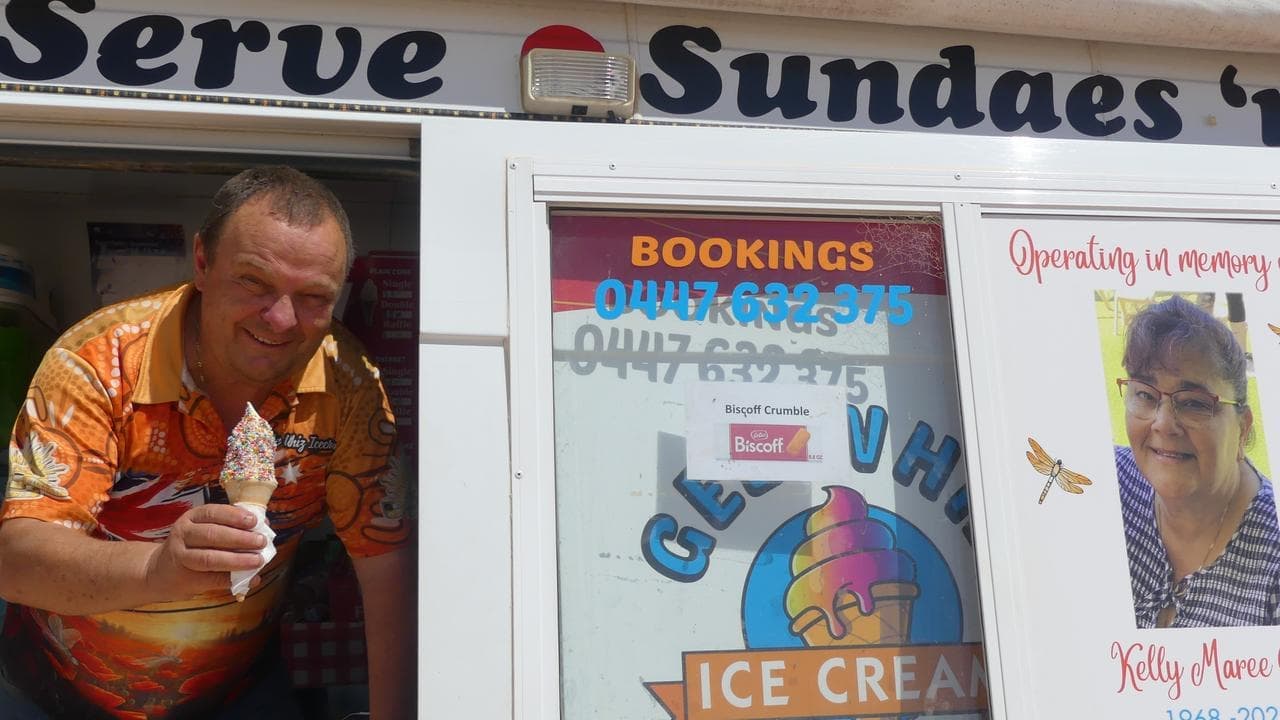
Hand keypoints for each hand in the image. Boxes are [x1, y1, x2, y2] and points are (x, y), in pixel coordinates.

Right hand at [143, 504, 267, 600]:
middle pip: (212, 534)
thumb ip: (228, 526)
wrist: (159, 571)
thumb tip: (262, 526)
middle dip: (240, 538)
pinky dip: (233, 579)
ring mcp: (181, 557)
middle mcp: (183, 534)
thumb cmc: (192, 545)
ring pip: (210, 557)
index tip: (254, 521)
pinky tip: (250, 579)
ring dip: (237, 560)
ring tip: (257, 560)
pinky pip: (212, 579)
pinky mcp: (184, 578)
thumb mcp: (203, 529)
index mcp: (192, 518)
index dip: (234, 516)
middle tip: (261, 541)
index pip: (212, 512)